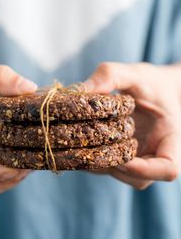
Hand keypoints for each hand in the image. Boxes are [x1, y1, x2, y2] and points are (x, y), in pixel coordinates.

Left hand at [85, 62, 180, 188]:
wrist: (151, 88)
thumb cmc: (147, 81)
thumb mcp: (133, 73)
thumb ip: (110, 75)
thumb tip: (81, 90)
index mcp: (170, 138)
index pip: (168, 169)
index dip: (145, 170)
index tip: (121, 156)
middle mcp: (156, 153)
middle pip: (138, 179)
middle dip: (112, 164)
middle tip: (89, 145)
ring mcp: (140, 158)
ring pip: (120, 175)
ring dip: (100, 163)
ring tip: (83, 140)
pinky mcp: (124, 156)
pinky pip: (109, 167)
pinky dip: (94, 159)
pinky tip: (81, 140)